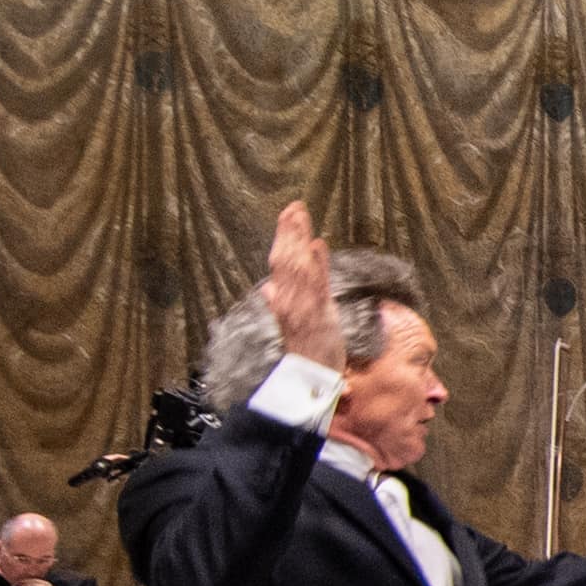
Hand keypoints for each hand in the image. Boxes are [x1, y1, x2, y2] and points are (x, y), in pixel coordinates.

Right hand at [263, 199, 339, 366]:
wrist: (308, 380)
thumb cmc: (306, 351)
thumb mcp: (296, 323)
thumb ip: (284, 303)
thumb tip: (268, 290)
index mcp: (285, 300)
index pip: (282, 264)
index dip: (285, 238)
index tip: (290, 214)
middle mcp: (289, 300)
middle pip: (287, 260)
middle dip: (290, 232)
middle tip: (295, 206)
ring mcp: (301, 306)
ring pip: (297, 266)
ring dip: (298, 240)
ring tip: (300, 216)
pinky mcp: (315, 316)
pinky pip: (314, 285)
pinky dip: (315, 264)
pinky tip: (318, 245)